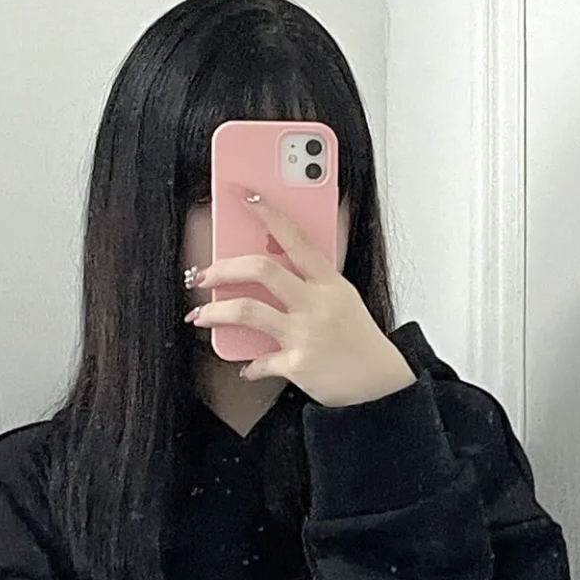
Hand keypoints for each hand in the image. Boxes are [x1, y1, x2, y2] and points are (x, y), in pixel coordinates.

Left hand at [185, 194, 416, 407]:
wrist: (379, 383)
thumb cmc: (358, 340)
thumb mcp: (343, 299)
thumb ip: (313, 281)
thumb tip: (275, 265)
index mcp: (329, 282)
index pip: (295, 237)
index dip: (267, 213)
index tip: (243, 196)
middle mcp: (316, 303)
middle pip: (262, 269)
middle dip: (224, 268)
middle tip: (204, 274)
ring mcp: (306, 333)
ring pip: (248, 310)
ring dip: (215, 312)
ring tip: (201, 316)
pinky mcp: (298, 363)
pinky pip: (260, 362)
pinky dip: (249, 366)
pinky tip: (245, 368)